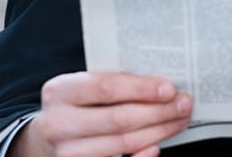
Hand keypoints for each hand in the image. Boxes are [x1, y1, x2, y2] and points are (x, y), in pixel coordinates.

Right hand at [11, 71, 192, 156]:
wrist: (46, 135)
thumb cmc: (75, 104)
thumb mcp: (82, 86)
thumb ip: (111, 82)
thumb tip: (160, 85)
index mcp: (60, 91)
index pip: (107, 87)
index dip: (142, 89)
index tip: (170, 89)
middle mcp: (59, 123)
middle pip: (119, 118)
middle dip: (158, 111)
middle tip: (184, 104)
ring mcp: (67, 151)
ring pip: (123, 142)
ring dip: (158, 131)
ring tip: (179, 120)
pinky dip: (142, 155)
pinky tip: (157, 145)